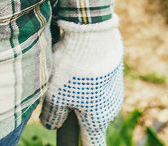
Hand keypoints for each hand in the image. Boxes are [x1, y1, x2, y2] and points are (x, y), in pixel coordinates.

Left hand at [41, 18, 122, 145]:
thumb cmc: (73, 68)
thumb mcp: (55, 94)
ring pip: (93, 94)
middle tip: (58, 93)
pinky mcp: (115, 69)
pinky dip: (87, 72)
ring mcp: (115, 88)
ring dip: (80, 87)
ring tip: (66, 70)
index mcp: (97, 119)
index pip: (93, 144)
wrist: (93, 33)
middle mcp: (111, 107)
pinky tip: (76, 59)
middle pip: (90, 116)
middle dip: (75, 110)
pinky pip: (97, 77)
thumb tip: (52, 125)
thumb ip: (53, 115)